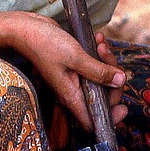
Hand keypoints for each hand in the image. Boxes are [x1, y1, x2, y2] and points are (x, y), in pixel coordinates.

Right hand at [10, 13, 125, 130]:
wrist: (26, 29)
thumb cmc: (44, 44)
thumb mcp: (75, 57)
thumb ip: (98, 71)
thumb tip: (120, 81)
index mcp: (71, 96)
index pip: (92, 121)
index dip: (109, 118)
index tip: (123, 107)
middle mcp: (73, 90)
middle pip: (103, 96)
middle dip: (113, 77)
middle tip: (107, 56)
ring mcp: (74, 78)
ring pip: (101, 78)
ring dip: (107, 61)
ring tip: (101, 43)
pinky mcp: (75, 65)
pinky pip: (95, 65)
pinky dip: (100, 54)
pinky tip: (98, 39)